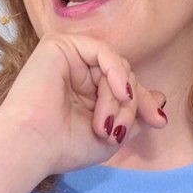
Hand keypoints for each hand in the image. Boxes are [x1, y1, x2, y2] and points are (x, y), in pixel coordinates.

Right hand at [0, 33, 166, 176]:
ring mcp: (68, 57)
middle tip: (122, 129)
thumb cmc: (64, 147)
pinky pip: (104, 51)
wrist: (32, 146)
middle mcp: (77, 72)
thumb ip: (134, 115)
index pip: (124, 87)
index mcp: (84, 92)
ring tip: (108, 123)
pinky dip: (116, 72)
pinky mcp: (59, 45)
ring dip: (119, 97)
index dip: (143, 103)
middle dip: (133, 103)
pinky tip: (119, 93)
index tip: (158, 122)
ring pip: (116, 66)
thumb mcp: (113, 135)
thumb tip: (161, 98)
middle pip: (124, 76)